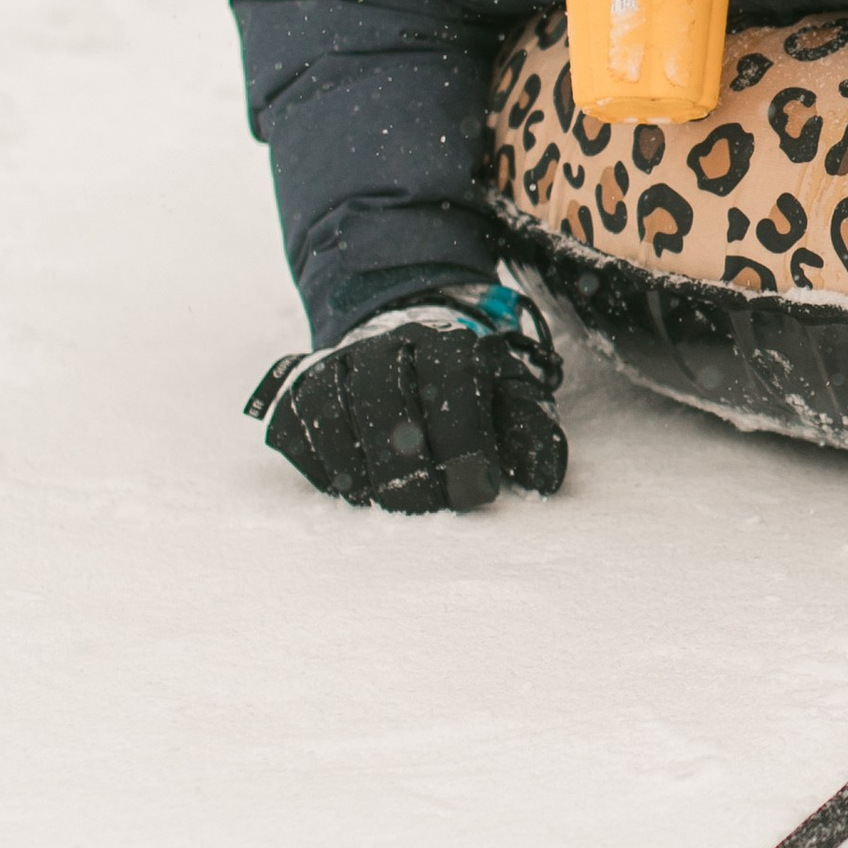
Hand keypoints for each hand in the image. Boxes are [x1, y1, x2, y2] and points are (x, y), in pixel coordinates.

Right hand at [247, 289, 566, 513]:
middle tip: (428, 505)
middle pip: (387, 406)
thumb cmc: (466, 390)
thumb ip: (530, 433)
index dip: (464, 448)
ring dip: (362, 471)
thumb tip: (549, 478)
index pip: (451, 390)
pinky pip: (298, 430)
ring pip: (335, 417)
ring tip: (390, 501)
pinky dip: (322, 466)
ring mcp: (338, 364)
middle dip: (411, 470)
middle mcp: (387, 344)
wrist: (405, 348)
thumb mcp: (508, 400)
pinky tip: (353, 486)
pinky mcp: (300, 388)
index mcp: (448, 342)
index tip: (476, 490)